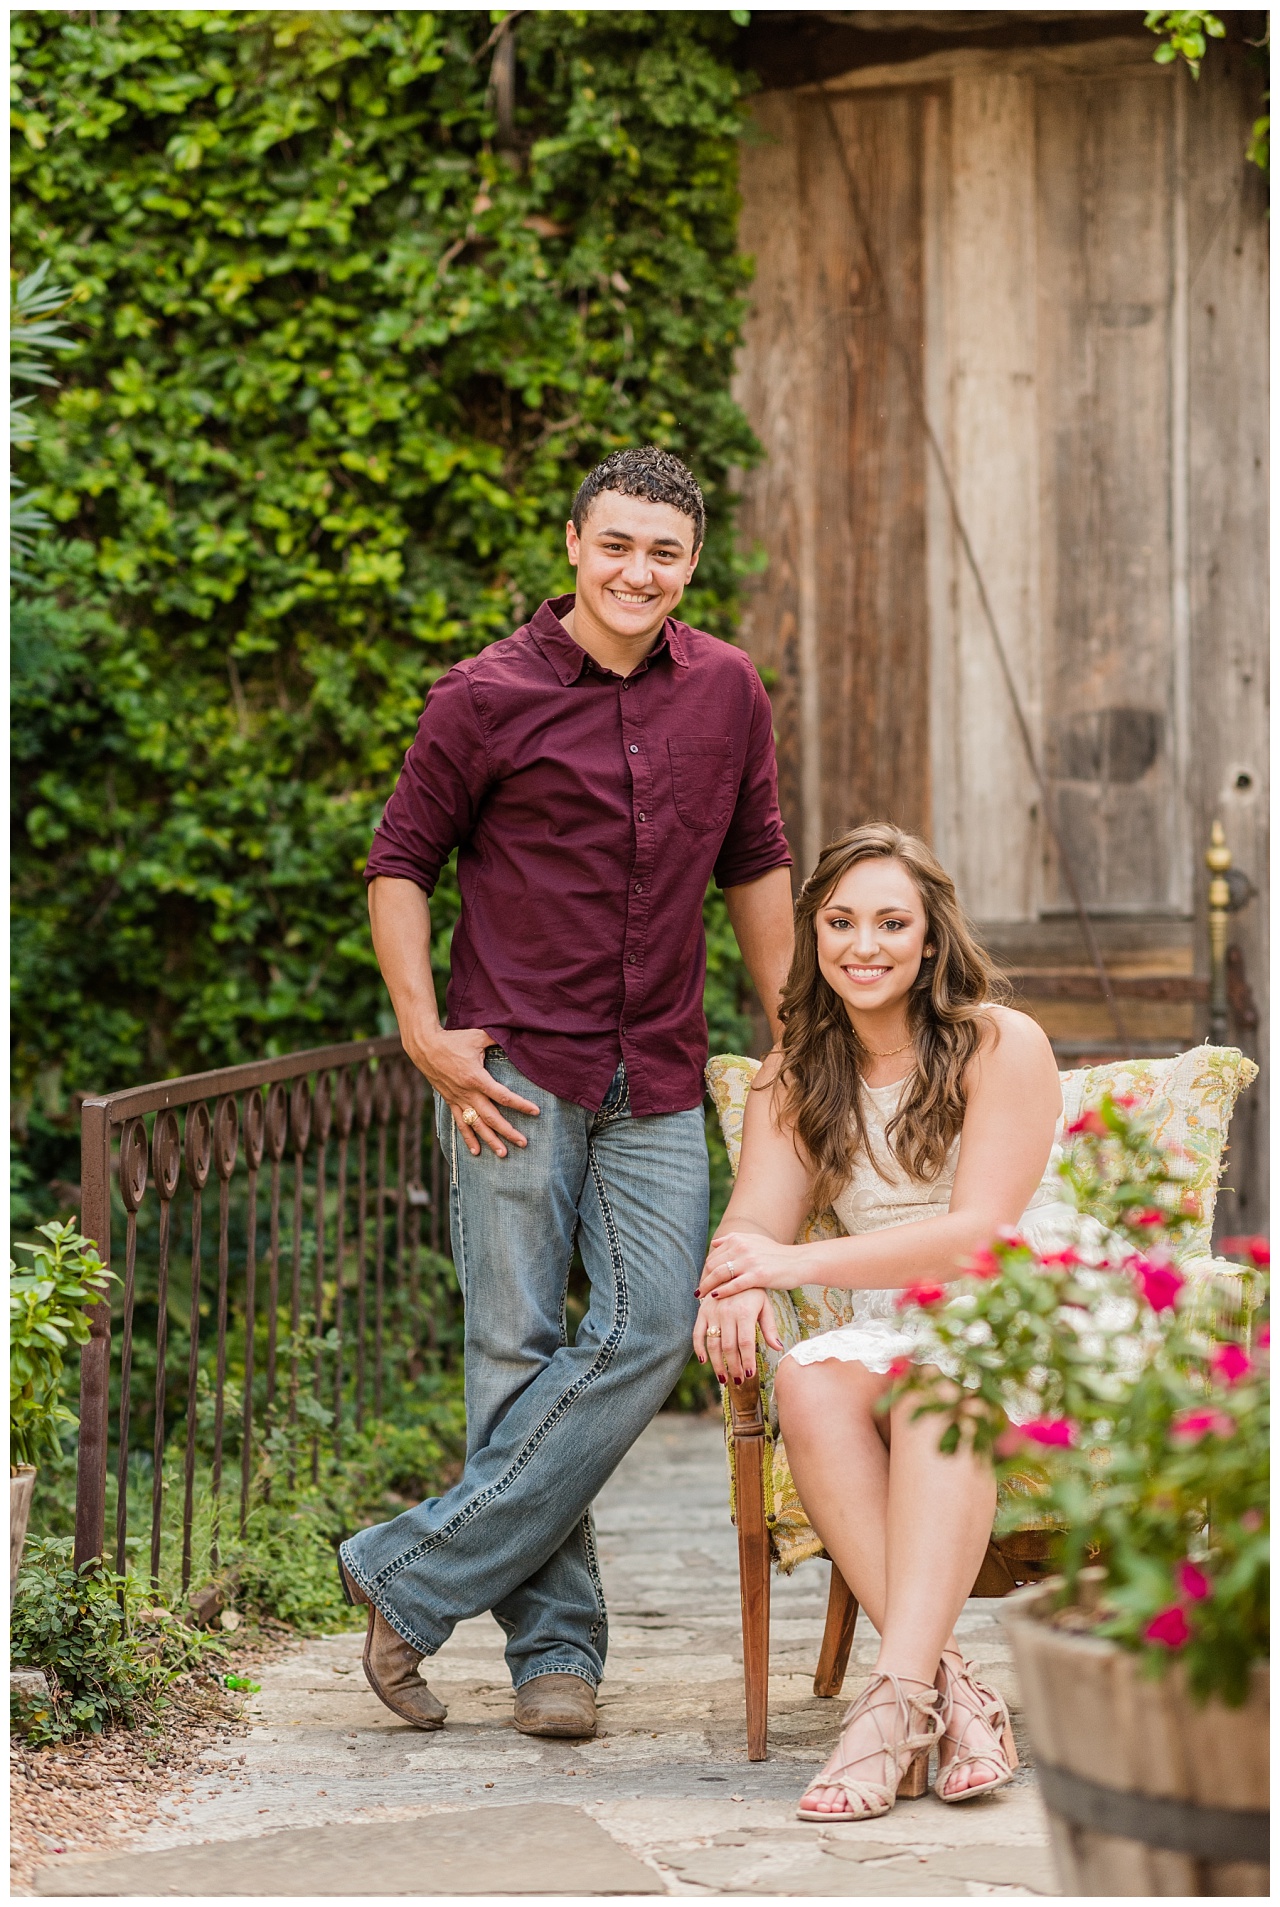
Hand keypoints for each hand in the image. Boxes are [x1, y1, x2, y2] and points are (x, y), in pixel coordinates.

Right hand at [406, 1024, 538, 1158]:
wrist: (425, 1047)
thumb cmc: (453, 1040)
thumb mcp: (477, 1036)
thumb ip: (496, 1039)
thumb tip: (514, 1036)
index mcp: (477, 1078)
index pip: (503, 1096)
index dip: (521, 1105)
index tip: (536, 1111)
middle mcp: (468, 1093)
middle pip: (491, 1117)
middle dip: (508, 1131)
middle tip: (523, 1143)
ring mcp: (458, 1099)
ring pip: (476, 1125)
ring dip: (490, 1140)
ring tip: (503, 1154)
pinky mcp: (451, 1101)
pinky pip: (460, 1123)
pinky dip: (468, 1138)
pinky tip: (476, 1152)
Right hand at [693, 1289, 781, 1384]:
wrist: (734, 1270)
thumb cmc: (753, 1291)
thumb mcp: (765, 1306)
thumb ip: (770, 1327)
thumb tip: (778, 1348)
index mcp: (744, 1312)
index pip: (746, 1343)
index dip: (747, 1361)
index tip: (751, 1375)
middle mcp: (727, 1313)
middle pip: (729, 1347)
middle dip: (734, 1367)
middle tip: (739, 1381)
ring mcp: (712, 1313)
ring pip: (712, 1344)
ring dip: (717, 1364)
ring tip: (723, 1379)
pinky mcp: (702, 1312)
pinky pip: (697, 1333)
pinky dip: (698, 1348)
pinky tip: (703, 1361)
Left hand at [698, 1229, 800, 1298]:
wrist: (799, 1262)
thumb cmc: (776, 1254)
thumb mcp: (754, 1240)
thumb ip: (733, 1240)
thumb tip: (714, 1243)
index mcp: (738, 1239)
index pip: (712, 1256)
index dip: (705, 1271)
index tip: (702, 1282)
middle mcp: (741, 1247)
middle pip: (712, 1265)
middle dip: (703, 1280)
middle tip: (698, 1292)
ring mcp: (749, 1261)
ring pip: (719, 1274)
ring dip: (707, 1287)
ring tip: (701, 1298)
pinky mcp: (758, 1275)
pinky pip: (734, 1285)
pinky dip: (722, 1292)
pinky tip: (715, 1298)